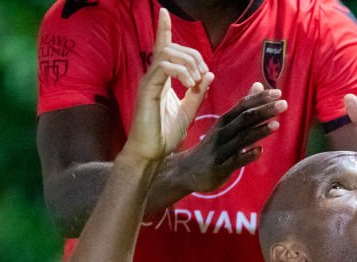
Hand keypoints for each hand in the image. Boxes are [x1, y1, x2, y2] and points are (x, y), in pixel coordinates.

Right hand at [123, 8, 212, 161]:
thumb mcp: (189, 111)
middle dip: (193, 55)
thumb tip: (208, 74)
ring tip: (197, 82)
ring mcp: (149, 81)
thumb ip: (198, 93)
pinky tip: (190, 84)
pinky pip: (164, 66)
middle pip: (172, 47)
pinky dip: (181, 71)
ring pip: (168, 53)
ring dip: (188, 62)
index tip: (163, 11)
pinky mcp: (148, 89)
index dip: (163, 28)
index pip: (162, 47)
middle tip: (203, 76)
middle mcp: (154, 76)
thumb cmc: (166, 134)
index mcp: (163, 79)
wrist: (152, 152)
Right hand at [174, 82, 287, 192]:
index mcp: (225, 122)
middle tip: (284, 104)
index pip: (243, 106)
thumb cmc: (213, 147)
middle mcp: (222, 133)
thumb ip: (244, 108)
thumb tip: (259, 85)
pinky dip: (247, 155)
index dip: (260, 99)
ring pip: (241, 138)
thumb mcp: (226, 125)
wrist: (187, 171)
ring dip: (259, 131)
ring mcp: (221, 150)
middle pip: (244, 119)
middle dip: (264, 111)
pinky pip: (234, 161)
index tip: (278, 92)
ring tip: (276, 125)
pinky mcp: (220, 167)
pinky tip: (260, 151)